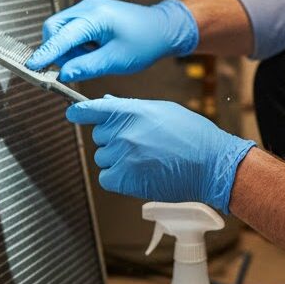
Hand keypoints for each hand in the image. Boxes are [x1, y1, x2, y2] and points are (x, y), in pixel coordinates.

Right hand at [25, 0, 198, 81]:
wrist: (163, 29)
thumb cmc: (146, 42)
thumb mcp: (116, 60)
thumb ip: (87, 67)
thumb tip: (63, 74)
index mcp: (96, 16)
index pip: (61, 36)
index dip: (45, 53)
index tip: (32, 65)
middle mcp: (89, 7)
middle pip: (54, 28)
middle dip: (57, 50)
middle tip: (74, 67)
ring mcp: (90, 7)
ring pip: (61, 29)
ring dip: (69, 49)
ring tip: (92, 58)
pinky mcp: (92, 13)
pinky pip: (72, 28)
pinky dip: (76, 44)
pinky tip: (94, 52)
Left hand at [66, 97, 255, 213]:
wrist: (211, 164)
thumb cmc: (193, 136)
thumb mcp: (163, 110)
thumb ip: (131, 108)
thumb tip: (108, 103)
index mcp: (132, 111)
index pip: (91, 109)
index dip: (79, 112)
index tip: (73, 113)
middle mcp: (123, 133)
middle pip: (98, 136)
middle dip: (112, 139)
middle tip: (137, 143)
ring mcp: (123, 157)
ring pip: (103, 158)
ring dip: (116, 160)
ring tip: (144, 159)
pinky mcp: (125, 180)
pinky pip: (107, 178)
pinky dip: (117, 178)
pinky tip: (137, 174)